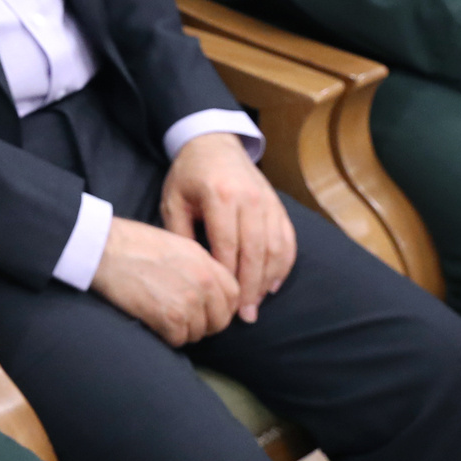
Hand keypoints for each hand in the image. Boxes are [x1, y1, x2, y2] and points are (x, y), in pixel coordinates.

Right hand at [91, 217, 239, 346]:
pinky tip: (151, 321)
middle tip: (180, 319)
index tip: (206, 312)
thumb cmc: (132, 244)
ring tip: (160, 316)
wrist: (104, 248)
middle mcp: (204, 281)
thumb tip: (210, 291)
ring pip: (198, 333)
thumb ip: (200, 267)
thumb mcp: (177, 245)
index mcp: (207, 262)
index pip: (233, 295)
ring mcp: (190, 300)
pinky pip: (179, 340)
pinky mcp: (171, 317)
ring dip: (181, 331)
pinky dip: (165, 336)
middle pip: (220, 320)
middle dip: (203, 324)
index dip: (221, 308)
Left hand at [158, 133, 295, 322]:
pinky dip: (283, 264)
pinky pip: (287, 240)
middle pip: (255, 252)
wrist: (213, 143)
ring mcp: (268, 202)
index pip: (227, 246)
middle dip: (251, 288)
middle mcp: (249, 199)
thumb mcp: (173, 200)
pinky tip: (273, 284)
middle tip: (245, 316)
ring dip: (268, 281)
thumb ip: (181, 234)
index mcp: (220, 196)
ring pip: (275, 249)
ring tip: (257, 306)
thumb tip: (193, 272)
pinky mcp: (278, 205)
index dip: (227, 277)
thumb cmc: (188, 175)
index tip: (223, 302)